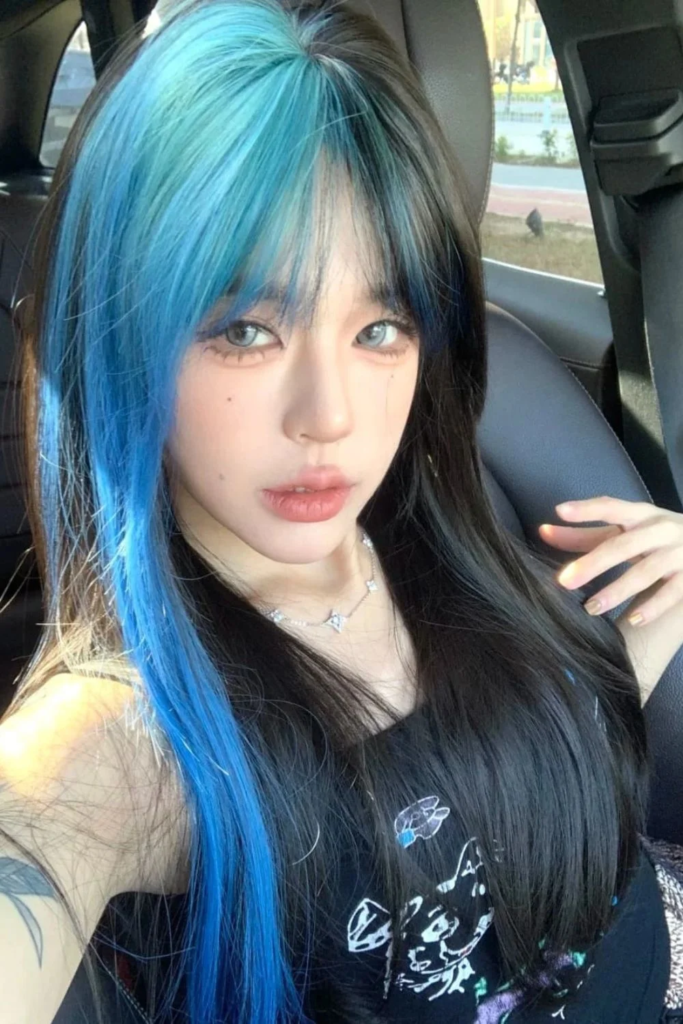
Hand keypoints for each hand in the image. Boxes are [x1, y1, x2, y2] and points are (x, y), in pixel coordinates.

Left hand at [538, 496, 682, 627]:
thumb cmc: (655, 539)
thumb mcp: (626, 532)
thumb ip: (586, 535)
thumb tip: (544, 532)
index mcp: (642, 515)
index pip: (612, 507)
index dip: (587, 509)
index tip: (560, 511)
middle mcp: (661, 529)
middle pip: (624, 545)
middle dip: (594, 563)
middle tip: (564, 581)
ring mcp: (680, 553)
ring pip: (646, 571)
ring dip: (617, 590)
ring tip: (591, 608)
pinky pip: (673, 592)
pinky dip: (653, 606)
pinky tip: (633, 619)